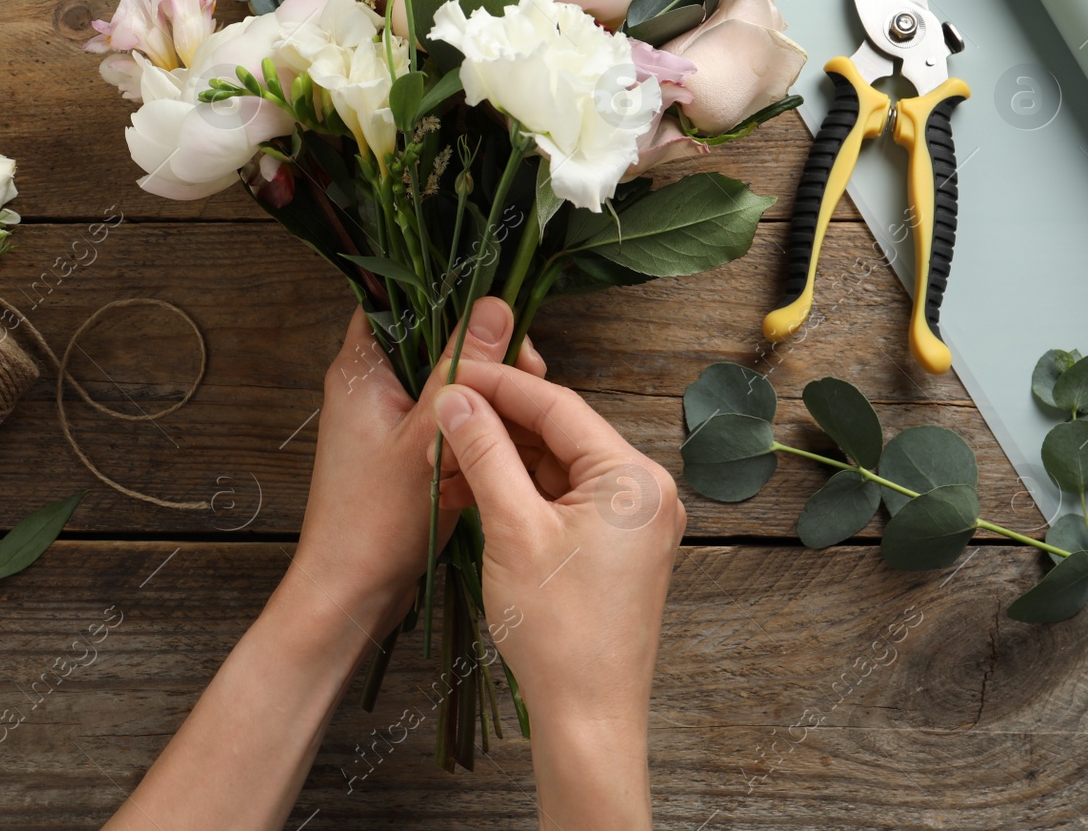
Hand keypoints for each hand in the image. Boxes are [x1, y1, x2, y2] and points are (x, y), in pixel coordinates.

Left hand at [292, 297, 545, 630]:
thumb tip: (495, 303)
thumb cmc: (375, 521)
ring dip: (484, 392)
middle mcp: (368, 386)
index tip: (498, 311)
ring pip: (445, 382)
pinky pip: (445, 419)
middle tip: (528, 368)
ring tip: (522, 408)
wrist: (351, 593)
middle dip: (482, 351)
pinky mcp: (402, 451)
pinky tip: (505, 440)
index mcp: (361, 370)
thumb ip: (462, 370)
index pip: (397, 298)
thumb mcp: (428, 438)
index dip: (449, 296)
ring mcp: (385, 420)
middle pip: (432, 340)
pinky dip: (474, 425)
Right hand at [430, 362, 685, 829]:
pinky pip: (565, 499)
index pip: (558, 406)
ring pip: (559, 466)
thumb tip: (456, 398)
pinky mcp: (616, 548)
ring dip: (506, 457)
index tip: (454, 369)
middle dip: (498, 423)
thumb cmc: (559, 631)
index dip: (500, 384)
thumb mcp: (512, 529)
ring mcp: (634, 522)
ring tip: (449, 452)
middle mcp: (645, 491)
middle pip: (560, 433)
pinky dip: (523, 490)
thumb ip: (485, 454)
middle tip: (442, 414)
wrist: (588, 718)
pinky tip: (477, 486)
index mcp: (634, 478)